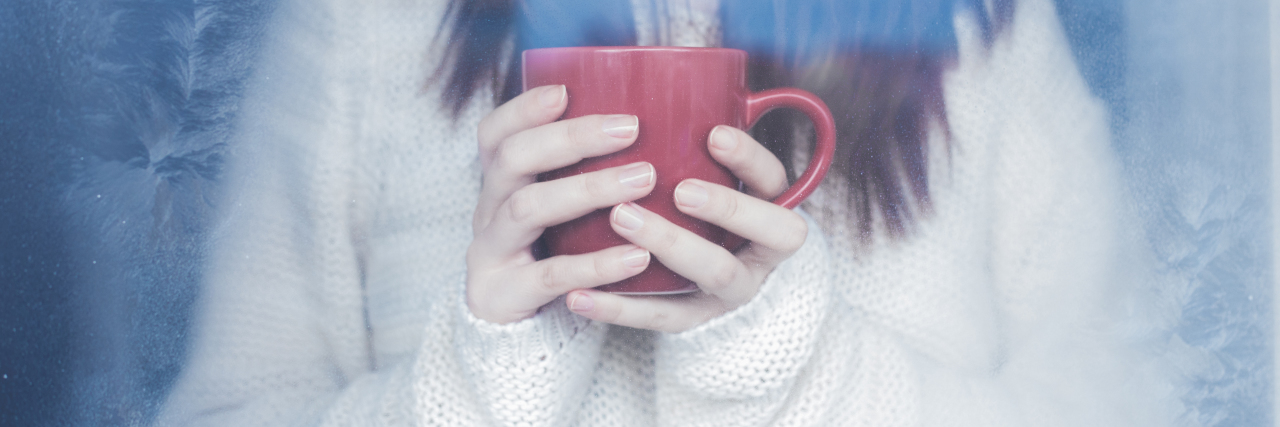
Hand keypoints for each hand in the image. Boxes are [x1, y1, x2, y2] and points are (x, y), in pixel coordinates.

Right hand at [466, 85, 656, 323]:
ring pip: (528, 209)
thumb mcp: (554, 213)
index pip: (495, 134)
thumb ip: (579, 177)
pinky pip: (552, 275)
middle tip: (630, 128)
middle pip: (513, 160)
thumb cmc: (549, 257)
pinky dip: (596, 264)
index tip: (565, 92)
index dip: (523, 109)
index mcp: (498, 186)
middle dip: (570, 139)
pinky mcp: (506, 295)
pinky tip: (637, 256)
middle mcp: (488, 212)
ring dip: (587, 189)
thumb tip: (650, 125)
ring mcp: (492, 253)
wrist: (511, 335)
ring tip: (643, 180)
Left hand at [563, 126, 807, 332]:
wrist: (708, 290)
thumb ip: (694, 146)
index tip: (714, 135)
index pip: (776, 182)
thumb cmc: (701, 217)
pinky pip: (659, 317)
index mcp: (767, 210)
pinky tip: (577, 294)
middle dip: (725, 207)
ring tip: (621, 219)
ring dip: (671, 244)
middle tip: (679, 188)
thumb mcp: (711, 180)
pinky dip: (616, 308)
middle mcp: (759, 253)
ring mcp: (729, 292)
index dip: (751, 160)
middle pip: (766, 232)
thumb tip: (650, 78)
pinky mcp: (693, 321)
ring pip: (715, 273)